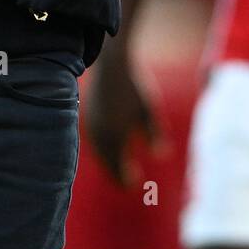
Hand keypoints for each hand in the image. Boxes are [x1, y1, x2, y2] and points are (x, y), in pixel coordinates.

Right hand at [84, 51, 167, 188]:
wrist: (109, 63)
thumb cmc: (132, 87)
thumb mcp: (148, 110)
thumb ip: (155, 133)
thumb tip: (161, 155)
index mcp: (114, 137)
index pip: (118, 167)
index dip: (125, 178)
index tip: (133, 185)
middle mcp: (99, 135)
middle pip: (106, 162)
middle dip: (115, 172)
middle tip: (126, 181)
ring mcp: (90, 125)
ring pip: (98, 151)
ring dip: (108, 160)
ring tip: (118, 164)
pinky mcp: (87, 115)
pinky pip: (94, 140)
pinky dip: (102, 147)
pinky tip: (109, 145)